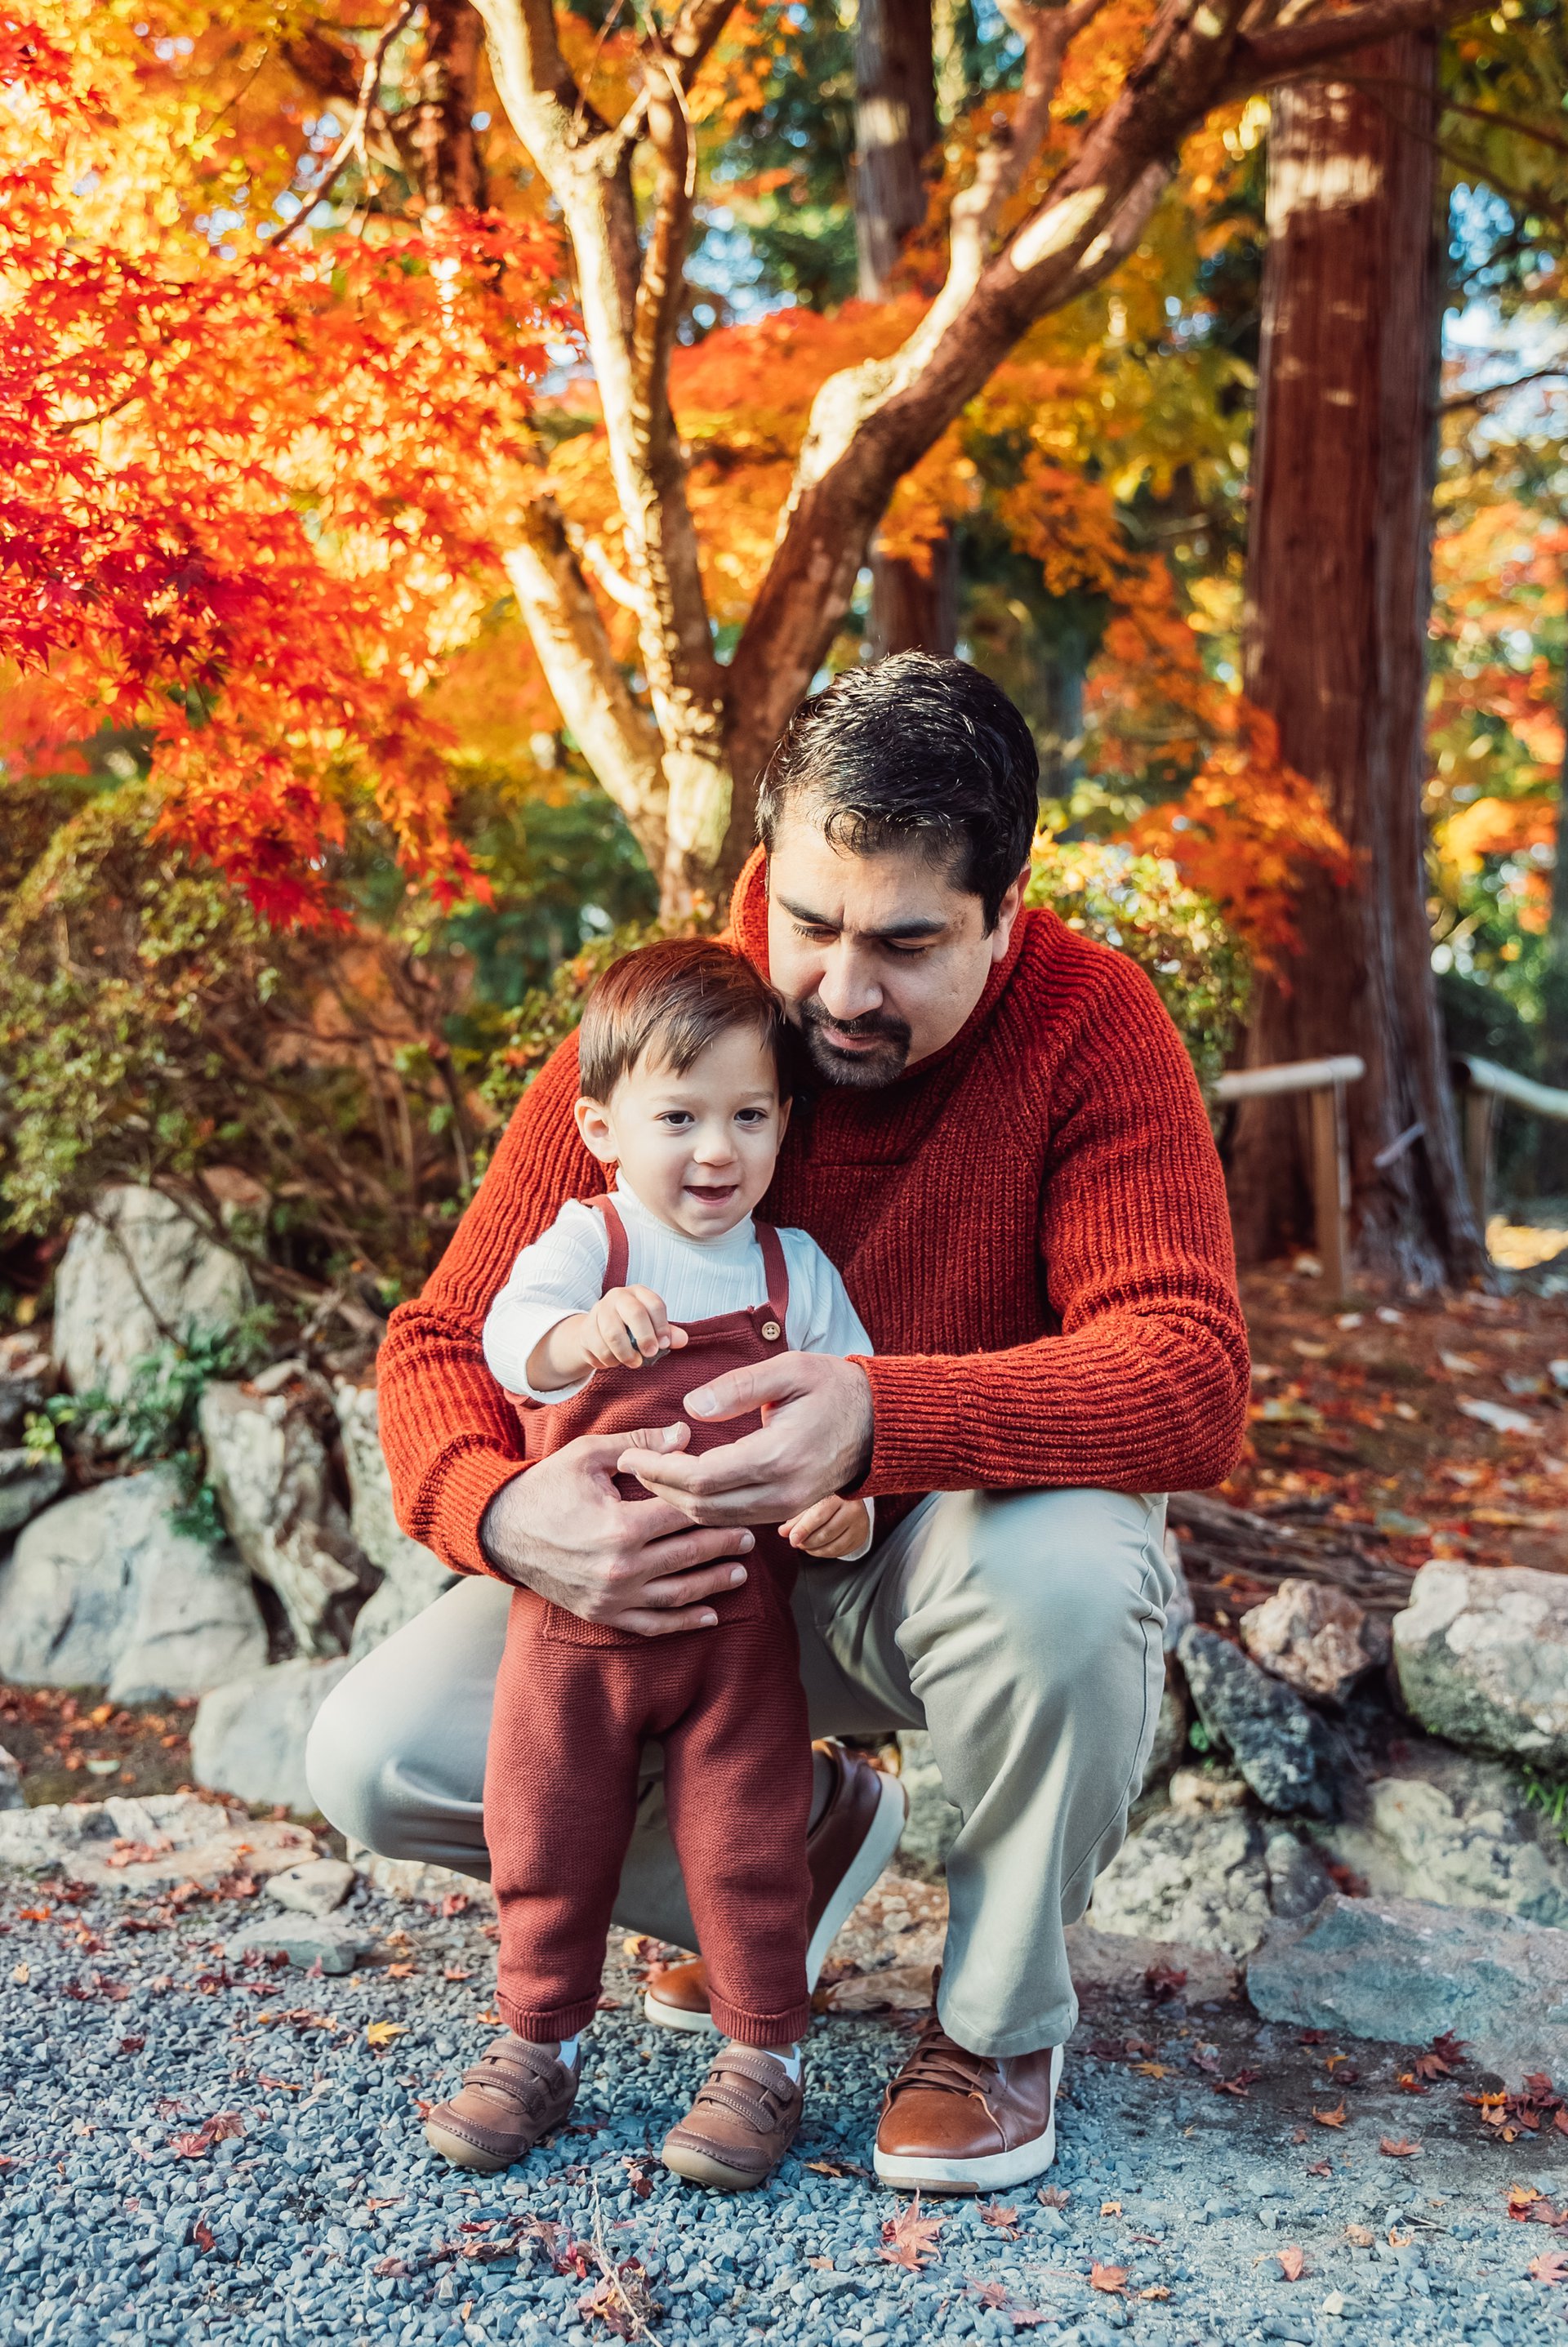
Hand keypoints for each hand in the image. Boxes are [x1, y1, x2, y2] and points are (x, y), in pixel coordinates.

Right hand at [478, 1426, 749, 1635]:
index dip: (714, 1508)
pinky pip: (651, 1625)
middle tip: (751, 1538)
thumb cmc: (546, 1487)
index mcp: (620, 1525)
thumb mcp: (589, 1455)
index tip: (739, 1503)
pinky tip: (709, 1617)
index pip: (682, 1515)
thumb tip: (686, 1434)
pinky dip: (683, 1623)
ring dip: (713, 1584)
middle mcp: (620, 1567)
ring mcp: (612, 1596)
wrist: (501, 1531)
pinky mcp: (603, 1614)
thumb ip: (640, 1445)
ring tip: (740, 1573)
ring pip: (677, 1594)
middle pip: (688, 1555)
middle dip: (723, 1545)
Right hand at [583, 1285, 686, 1370]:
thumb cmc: (631, 1329)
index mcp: (639, 1294)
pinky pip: (599, 1349)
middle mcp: (618, 1296)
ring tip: (634, 1362)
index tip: (664, 1344)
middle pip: (634, 1313)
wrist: (597, 1332)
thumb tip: (682, 1340)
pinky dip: (609, 1361)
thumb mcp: (652, 1328)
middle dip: (645, 1337)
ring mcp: (600, 1310)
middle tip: (650, 1354)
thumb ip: (668, 1334)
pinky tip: (614, 1361)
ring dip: (626, 1354)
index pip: (654, 1304)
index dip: (662, 1326)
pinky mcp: (586, 1328)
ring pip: (613, 1334)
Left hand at [616, 1352, 873, 1527]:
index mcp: (777, 1455)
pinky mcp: (788, 1512)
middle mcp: (781, 1492)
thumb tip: (690, 1407)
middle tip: (630, 1465)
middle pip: (701, 1506)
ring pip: (715, 1519)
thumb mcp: (788, 1370)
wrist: (880, 1423)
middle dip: (659, 1488)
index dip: (658, 1469)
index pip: (700, 1477)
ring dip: (677, 1501)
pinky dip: (702, 1507)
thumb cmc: (833, 1388)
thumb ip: (738, 1387)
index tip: (629, 1453)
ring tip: (650, 1474)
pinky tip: (684, 1486)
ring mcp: (787, 1508)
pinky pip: (734, 1519)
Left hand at [779, 1494, 870, 1557]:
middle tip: (796, 1542)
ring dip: (815, 1550)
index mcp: (839, 1496)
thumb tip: (783, 1532)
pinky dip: (825, 1553)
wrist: (851, 1499)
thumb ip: (797, 1518)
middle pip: (826, 1533)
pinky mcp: (861, 1537)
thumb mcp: (811, 1503)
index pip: (819, 1516)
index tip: (792, 1539)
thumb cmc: (828, 1499)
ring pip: (834, 1546)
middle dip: (807, 1542)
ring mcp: (860, 1525)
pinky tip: (817, 1548)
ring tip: (805, 1545)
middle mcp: (853, 1510)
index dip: (804, 1529)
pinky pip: (840, 1552)